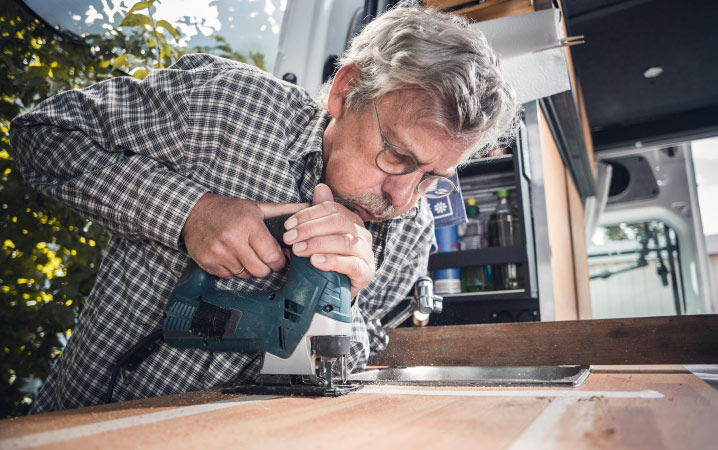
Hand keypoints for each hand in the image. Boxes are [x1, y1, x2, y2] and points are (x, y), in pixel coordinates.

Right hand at [182, 193, 308, 278]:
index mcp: (249, 225)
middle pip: (261, 271)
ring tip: (245, 255)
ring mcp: (218, 253)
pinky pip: (230, 277)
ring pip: (246, 276)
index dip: (279, 261)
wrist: (194, 212)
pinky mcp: (208, 263)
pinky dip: (234, 271)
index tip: (278, 258)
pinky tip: (232, 257)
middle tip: (263, 258)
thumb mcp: (257, 207)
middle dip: (266, 267)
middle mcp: (233, 240)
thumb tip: (309, 208)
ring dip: (249, 269)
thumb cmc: (229, 210)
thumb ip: (284, 211)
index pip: (273, 256)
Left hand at [282, 184, 374, 298]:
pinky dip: (332, 261)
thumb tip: (320, 187)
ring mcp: (366, 253)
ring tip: (299, 250)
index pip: (332, 209)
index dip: (308, 214)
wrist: (337, 293)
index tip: (288, 224)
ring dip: (318, 243)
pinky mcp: (365, 272)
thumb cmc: (329, 261)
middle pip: (339, 222)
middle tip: (289, 238)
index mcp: (352, 221)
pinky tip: (316, 261)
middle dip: (310, 228)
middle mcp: (362, 234)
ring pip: (346, 241)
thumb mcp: (322, 237)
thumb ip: (321, 214)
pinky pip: (351, 264)